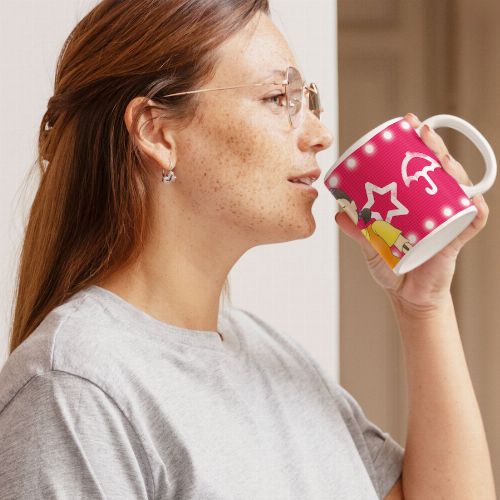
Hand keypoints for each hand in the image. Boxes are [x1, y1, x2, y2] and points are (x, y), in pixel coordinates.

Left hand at [334, 112, 488, 311]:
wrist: (407, 297)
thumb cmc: (391, 267)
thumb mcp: (370, 245)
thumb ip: (356, 230)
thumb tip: (338, 212)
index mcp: (416, 203)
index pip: (420, 167)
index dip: (417, 145)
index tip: (406, 125)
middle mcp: (434, 207)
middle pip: (441, 170)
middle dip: (434, 147)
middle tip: (420, 131)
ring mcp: (447, 221)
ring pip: (458, 188)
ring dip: (452, 169)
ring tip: (438, 157)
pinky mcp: (456, 240)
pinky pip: (472, 221)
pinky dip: (475, 208)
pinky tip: (471, 197)